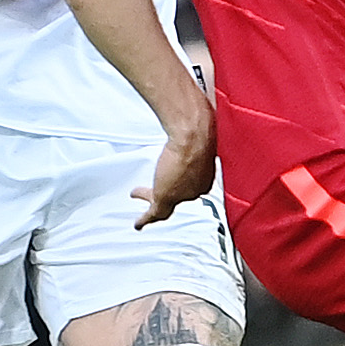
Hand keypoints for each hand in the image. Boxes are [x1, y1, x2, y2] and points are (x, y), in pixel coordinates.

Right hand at [132, 107, 217, 228]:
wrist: (194, 137)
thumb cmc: (198, 131)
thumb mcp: (198, 134)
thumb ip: (194, 132)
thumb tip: (192, 121)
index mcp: (206, 174)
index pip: (193, 184)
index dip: (182, 182)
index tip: (172, 176)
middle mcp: (197, 187)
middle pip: (181, 194)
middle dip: (168, 190)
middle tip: (158, 188)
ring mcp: (183, 194)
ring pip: (165, 203)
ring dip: (151, 200)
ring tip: (139, 195)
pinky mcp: (167, 198)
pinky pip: (155, 213)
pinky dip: (145, 220)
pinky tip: (138, 224)